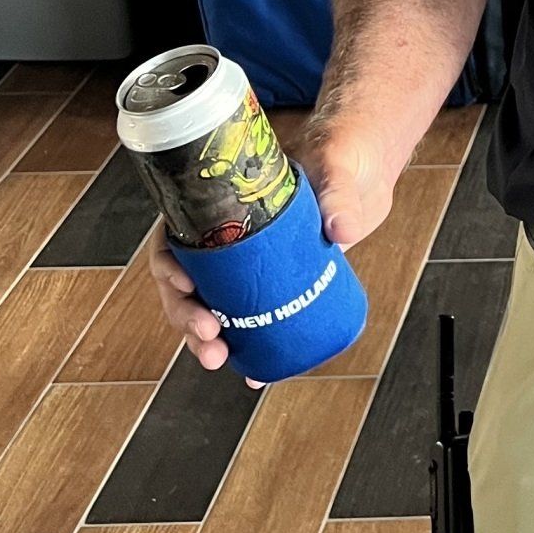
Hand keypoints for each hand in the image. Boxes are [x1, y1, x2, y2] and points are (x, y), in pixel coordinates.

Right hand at [148, 123, 393, 377]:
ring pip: (210, 305)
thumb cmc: (339, 157)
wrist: (364, 171)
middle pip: (186, 280)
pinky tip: (253, 374)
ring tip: (219, 359)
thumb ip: (339, 196)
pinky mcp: (274, 283)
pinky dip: (248, 349)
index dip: (169, 265)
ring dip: (204, 339)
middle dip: (186, 314)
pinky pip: (250, 318)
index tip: (188, 284)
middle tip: (209, 336)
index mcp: (222, 201)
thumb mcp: (337, 169)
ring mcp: (249, 263)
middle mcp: (226, 237)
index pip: (176, 235)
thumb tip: (341, 231)